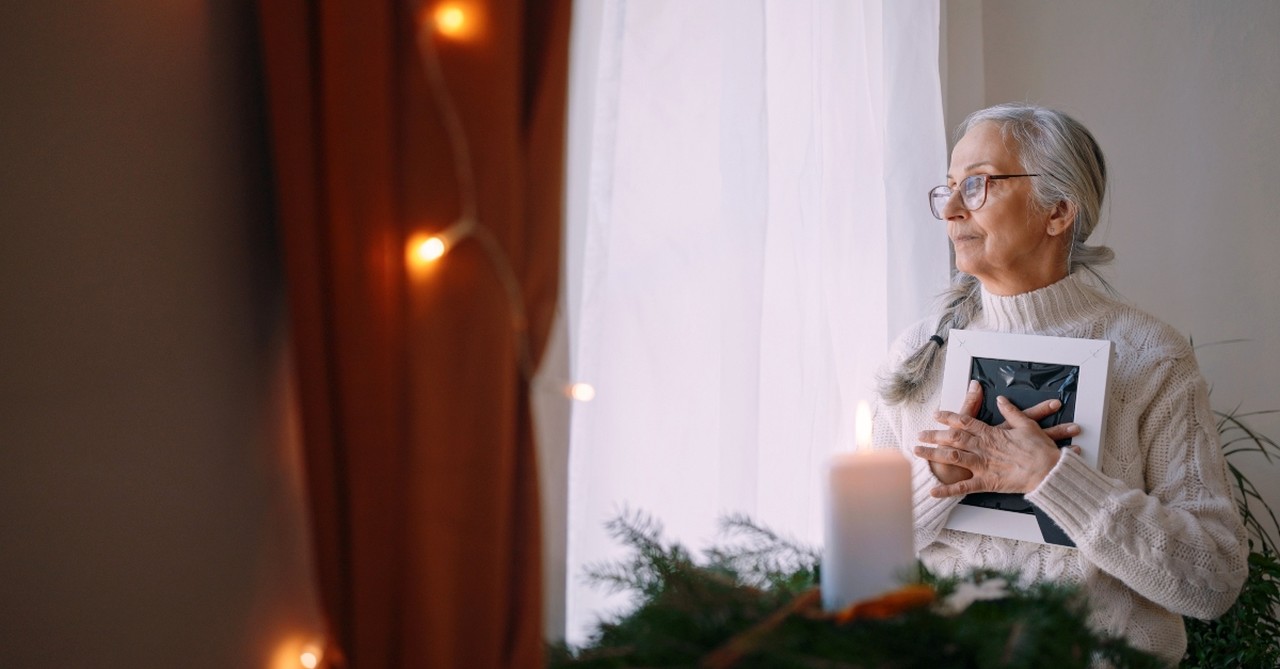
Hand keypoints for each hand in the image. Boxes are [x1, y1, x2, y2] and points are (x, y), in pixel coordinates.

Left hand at [916, 382, 1081, 495]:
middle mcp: (983, 447)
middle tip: (919, 434)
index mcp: (991, 433)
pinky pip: (963, 487)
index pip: (965, 422)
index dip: (949, 418)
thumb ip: (1012, 411)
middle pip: (952, 438)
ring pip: (952, 457)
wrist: (1049, 470)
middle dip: (934, 435)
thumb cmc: (1040, 449)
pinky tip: (932, 491)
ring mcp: (982, 464)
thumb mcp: (1027, 425)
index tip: (936, 415)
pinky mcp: (986, 482)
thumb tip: (1002, 399)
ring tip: (918, 452)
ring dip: (933, 454)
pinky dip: (947, 490)